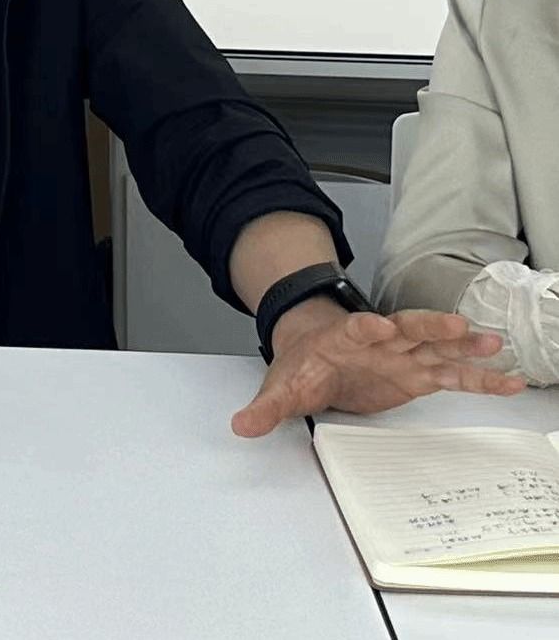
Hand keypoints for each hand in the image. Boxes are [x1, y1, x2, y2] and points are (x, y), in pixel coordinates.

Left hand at [231, 300, 526, 437]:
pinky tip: (507, 379)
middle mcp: (378, 341)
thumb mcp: (281, 386)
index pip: (355, 328)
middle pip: (406, 327)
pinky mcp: (418, 373)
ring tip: (493, 344)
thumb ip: (265, 407)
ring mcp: (402, 355)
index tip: (381, 326)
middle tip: (454, 323)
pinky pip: (452, 372)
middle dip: (428, 325)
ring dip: (463, 345)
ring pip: (436, 345)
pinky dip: (478, 376)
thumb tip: (241, 425)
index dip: (368, 326)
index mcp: (342, 339)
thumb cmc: (303, 365)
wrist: (316, 353)